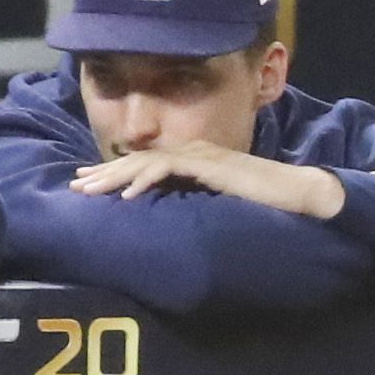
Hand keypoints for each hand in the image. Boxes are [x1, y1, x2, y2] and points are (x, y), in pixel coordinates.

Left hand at [72, 138, 345, 219]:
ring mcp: (201, 155)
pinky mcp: (208, 164)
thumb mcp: (222, 205)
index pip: (148, 163)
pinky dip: (144, 180)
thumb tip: (177, 223)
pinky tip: (127, 197)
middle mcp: (195, 152)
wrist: (298, 194)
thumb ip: (199, 204)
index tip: (91, 186)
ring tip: (89, 192)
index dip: (117, 174)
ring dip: (114, 177)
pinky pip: (167, 168)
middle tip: (76, 187)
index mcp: (196, 160)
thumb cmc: (267, 205)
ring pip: (145, 161)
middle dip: (104, 173)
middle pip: (139, 160)